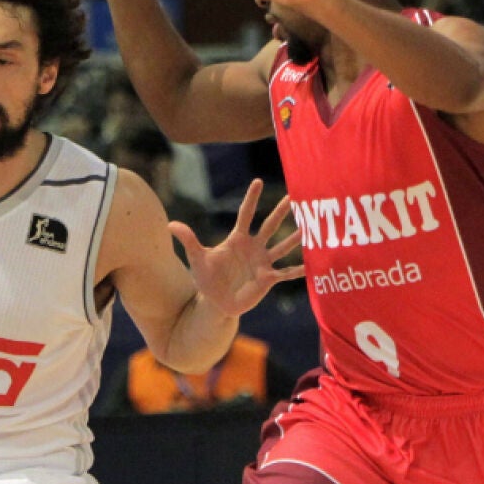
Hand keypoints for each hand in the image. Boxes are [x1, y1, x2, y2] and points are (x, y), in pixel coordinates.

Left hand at [171, 179, 305, 317]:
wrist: (216, 302)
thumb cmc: (207, 278)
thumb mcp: (197, 258)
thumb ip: (189, 240)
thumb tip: (171, 224)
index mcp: (237, 239)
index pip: (245, 214)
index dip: (251, 198)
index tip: (257, 180)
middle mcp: (253, 247)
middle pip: (269, 225)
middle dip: (281, 211)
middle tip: (295, 195)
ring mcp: (262, 262)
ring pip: (282, 246)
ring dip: (296, 237)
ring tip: (310, 226)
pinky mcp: (268, 279)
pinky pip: (286, 273)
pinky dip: (299, 270)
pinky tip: (312, 265)